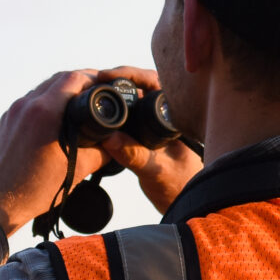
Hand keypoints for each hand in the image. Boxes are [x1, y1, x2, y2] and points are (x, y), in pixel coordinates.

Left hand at [0, 70, 113, 232]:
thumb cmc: (33, 191)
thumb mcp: (77, 170)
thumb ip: (101, 152)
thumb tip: (116, 142)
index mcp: (43, 112)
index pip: (73, 78)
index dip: (93, 77)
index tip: (105, 84)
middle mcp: (25, 106)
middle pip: (58, 78)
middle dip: (79, 81)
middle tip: (96, 91)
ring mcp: (13, 112)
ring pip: (43, 89)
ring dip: (62, 91)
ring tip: (78, 103)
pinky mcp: (7, 121)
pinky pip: (30, 102)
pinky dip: (47, 103)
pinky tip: (57, 117)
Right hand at [75, 65, 202, 213]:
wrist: (186, 205)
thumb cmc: (181, 188)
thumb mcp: (156, 172)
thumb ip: (135, 155)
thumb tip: (109, 138)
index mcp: (177, 115)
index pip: (154, 81)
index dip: (130, 74)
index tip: (107, 76)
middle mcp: (168, 114)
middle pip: (140, 87)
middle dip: (117, 82)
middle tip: (94, 80)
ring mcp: (157, 123)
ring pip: (133, 102)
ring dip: (114, 98)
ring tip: (93, 94)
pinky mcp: (147, 134)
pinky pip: (129, 117)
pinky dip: (114, 114)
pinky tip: (98, 118)